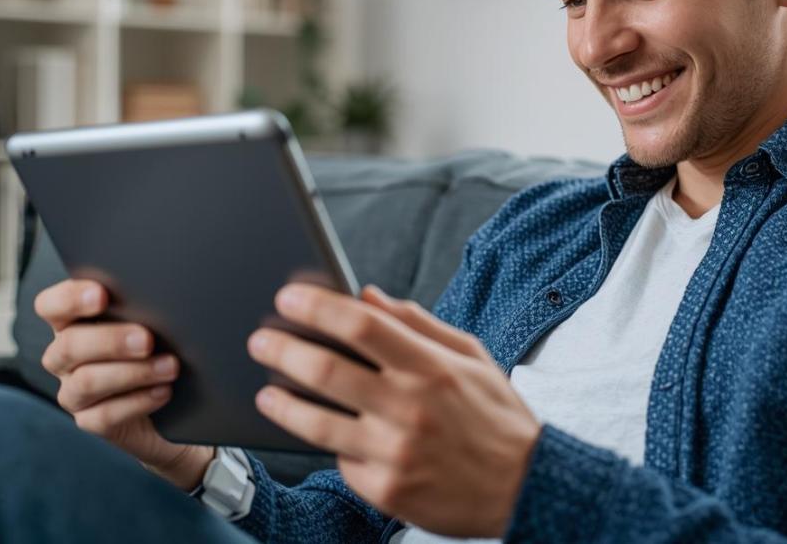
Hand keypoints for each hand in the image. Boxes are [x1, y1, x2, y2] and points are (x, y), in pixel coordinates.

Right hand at [35, 275, 214, 489]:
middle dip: (110, 341)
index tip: (101, 295)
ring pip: (86, 382)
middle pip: (70, 345)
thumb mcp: (151, 323)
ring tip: (169, 366)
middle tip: (147, 339)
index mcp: (72, 322)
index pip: (51, 306)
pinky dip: (138, 402)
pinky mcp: (90, 421)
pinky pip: (104, 415)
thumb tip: (160, 294)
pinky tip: (163, 392)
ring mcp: (74, 392)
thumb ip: (141, 308)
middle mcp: (65, 357)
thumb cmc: (158, 348)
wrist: (176, 404)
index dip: (69, 299)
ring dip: (132, 372)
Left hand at [247, 283, 541, 537]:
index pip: (361, 325)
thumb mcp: (471, 357)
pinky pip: (341, 461)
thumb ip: (418, 324)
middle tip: (260, 340)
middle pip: (325, 371)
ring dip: (281, 402)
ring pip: (316, 423)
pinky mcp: (386, 490)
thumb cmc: (497, 416)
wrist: (526, 488)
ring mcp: (395, 453)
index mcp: (432, 367)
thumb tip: (367, 296)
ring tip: (266, 391)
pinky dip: (329, 445)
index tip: (289, 297)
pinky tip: (323, 432)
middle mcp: (410, 409)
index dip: (317, 307)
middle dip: (282, 350)